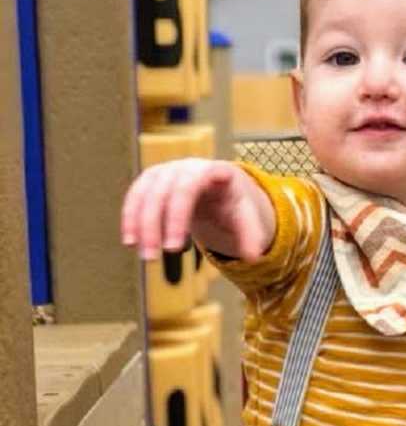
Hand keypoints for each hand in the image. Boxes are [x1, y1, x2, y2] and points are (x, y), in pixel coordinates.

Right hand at [120, 159, 274, 261]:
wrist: (220, 186)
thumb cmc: (233, 202)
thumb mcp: (246, 215)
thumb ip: (250, 235)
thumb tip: (255, 258)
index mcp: (210, 171)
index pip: (187, 190)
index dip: (177, 218)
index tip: (174, 249)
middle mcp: (184, 167)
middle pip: (161, 193)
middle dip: (153, 226)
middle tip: (153, 258)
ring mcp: (166, 170)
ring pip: (144, 194)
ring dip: (138, 224)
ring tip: (143, 254)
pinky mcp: (152, 179)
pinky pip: (136, 195)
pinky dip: (130, 216)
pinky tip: (130, 241)